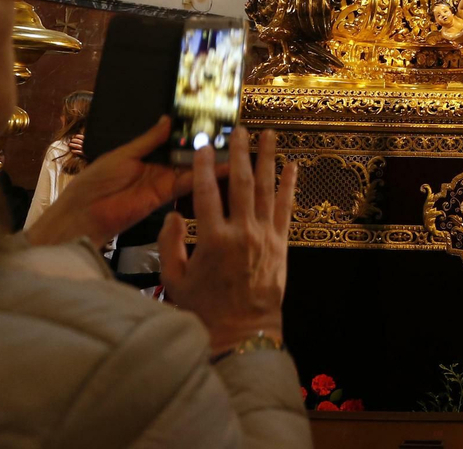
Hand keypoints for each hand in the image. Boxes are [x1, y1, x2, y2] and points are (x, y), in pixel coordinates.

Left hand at [26, 117, 218, 247]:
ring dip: (210, 160)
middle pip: (186, 153)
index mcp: (146, 153)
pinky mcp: (166, 195)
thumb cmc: (96, 181)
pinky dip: (204, 176)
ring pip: (192, 168)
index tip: (211, 119)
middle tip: (231, 133)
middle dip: (205, 144)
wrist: (85, 214)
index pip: (174, 139)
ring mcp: (163, 181)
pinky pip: (187, 183)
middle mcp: (158, 166)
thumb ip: (149, 140)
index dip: (191, 131)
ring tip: (234, 148)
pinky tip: (222, 168)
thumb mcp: (124, 154)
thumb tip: (168, 119)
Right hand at [160, 128, 295, 353]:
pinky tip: (292, 167)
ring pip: (267, 189)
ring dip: (268, 159)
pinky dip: (289, 186)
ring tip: (269, 135)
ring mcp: (265, 237)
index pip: (206, 193)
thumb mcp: (175, 280)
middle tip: (240, 128)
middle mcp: (242, 233)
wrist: (242, 333)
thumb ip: (170, 245)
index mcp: (213, 240)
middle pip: (241, 183)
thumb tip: (172, 215)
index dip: (203, 166)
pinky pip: (286, 209)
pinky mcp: (281, 244)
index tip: (203, 146)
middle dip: (240, 152)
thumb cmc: (205, 310)